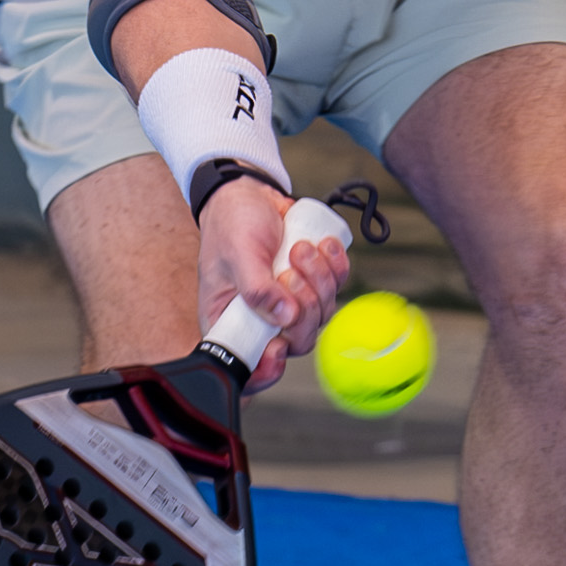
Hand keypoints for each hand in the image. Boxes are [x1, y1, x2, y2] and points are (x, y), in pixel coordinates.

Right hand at [194, 178, 347, 391]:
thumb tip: (285, 317)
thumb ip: (257, 288)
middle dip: (304, 306)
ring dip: (319, 279)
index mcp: (230, 323)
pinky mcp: (311, 284)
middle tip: (290, 271)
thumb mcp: (238, 254)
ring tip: (300, 247)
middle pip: (298, 340)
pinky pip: (336, 288)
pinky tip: (323, 244)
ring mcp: (290, 304)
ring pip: (322, 313)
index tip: (279, 347)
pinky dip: (335, 266)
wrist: (248, 196)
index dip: (265, 370)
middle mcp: (261, 321)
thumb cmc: (231, 226)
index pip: (248, 366)